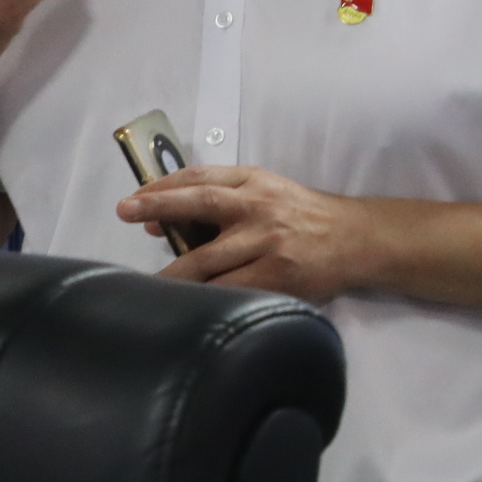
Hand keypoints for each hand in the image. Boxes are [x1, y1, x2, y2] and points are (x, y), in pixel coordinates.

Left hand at [123, 166, 374, 299]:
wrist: (357, 239)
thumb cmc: (303, 216)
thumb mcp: (267, 192)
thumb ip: (219, 200)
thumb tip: (156, 221)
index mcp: (255, 183)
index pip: (202, 177)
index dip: (163, 186)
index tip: (133, 200)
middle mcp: (260, 207)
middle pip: (202, 204)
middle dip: (160, 207)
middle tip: (125, 212)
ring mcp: (268, 242)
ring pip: (207, 259)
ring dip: (171, 273)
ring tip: (145, 285)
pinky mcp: (277, 275)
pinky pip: (230, 289)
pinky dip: (204, 296)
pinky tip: (185, 304)